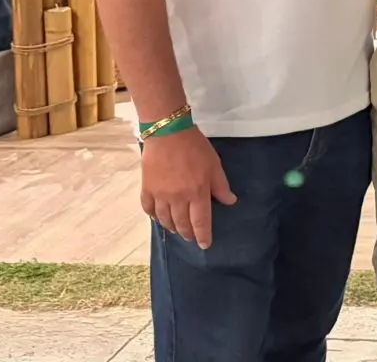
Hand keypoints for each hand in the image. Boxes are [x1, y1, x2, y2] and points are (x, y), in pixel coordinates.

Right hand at [140, 127, 234, 249]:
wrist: (168, 132)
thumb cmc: (194, 147)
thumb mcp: (214, 164)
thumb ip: (221, 186)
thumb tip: (230, 201)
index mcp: (197, 193)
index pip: (200, 222)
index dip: (203, 235)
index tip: (205, 245)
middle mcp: (178, 198)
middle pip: (182, 224)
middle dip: (188, 234)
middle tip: (191, 238)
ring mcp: (160, 195)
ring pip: (165, 220)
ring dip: (172, 228)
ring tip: (177, 230)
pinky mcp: (147, 189)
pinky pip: (148, 209)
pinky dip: (154, 216)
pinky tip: (158, 218)